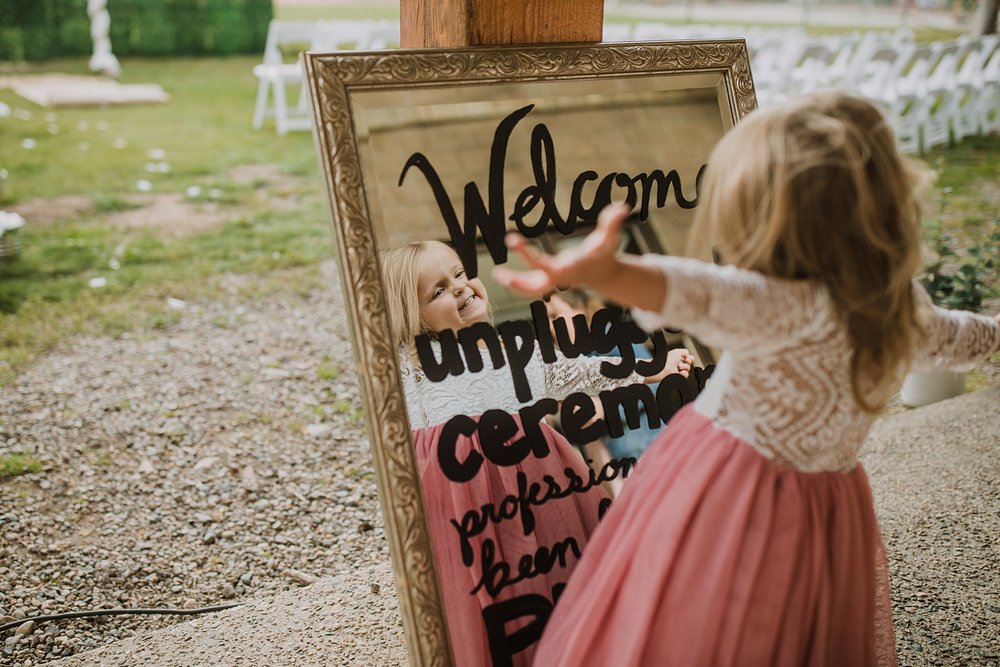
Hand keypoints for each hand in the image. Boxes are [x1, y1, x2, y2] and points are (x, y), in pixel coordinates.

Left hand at [494, 203, 629, 296]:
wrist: (604, 272)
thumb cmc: (605, 252)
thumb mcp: (610, 237)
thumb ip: (613, 222)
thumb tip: (623, 207)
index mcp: (568, 268)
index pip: (544, 264)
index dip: (528, 254)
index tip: (513, 241)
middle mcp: (559, 278)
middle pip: (536, 286)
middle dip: (518, 282)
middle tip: (499, 275)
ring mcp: (553, 282)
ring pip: (531, 290)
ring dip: (515, 285)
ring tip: (497, 275)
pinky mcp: (550, 281)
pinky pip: (532, 287)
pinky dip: (519, 284)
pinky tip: (504, 276)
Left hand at [644, 348, 693, 381]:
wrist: (663, 368)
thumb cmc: (668, 359)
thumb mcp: (678, 351)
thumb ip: (685, 352)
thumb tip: (688, 356)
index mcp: (675, 357)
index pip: (685, 357)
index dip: (688, 357)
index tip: (687, 357)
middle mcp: (676, 364)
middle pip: (688, 363)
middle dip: (689, 361)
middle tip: (686, 360)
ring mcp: (677, 371)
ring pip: (687, 369)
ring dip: (686, 367)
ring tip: (681, 366)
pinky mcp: (677, 377)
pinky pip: (685, 375)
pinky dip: (685, 373)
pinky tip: (681, 372)